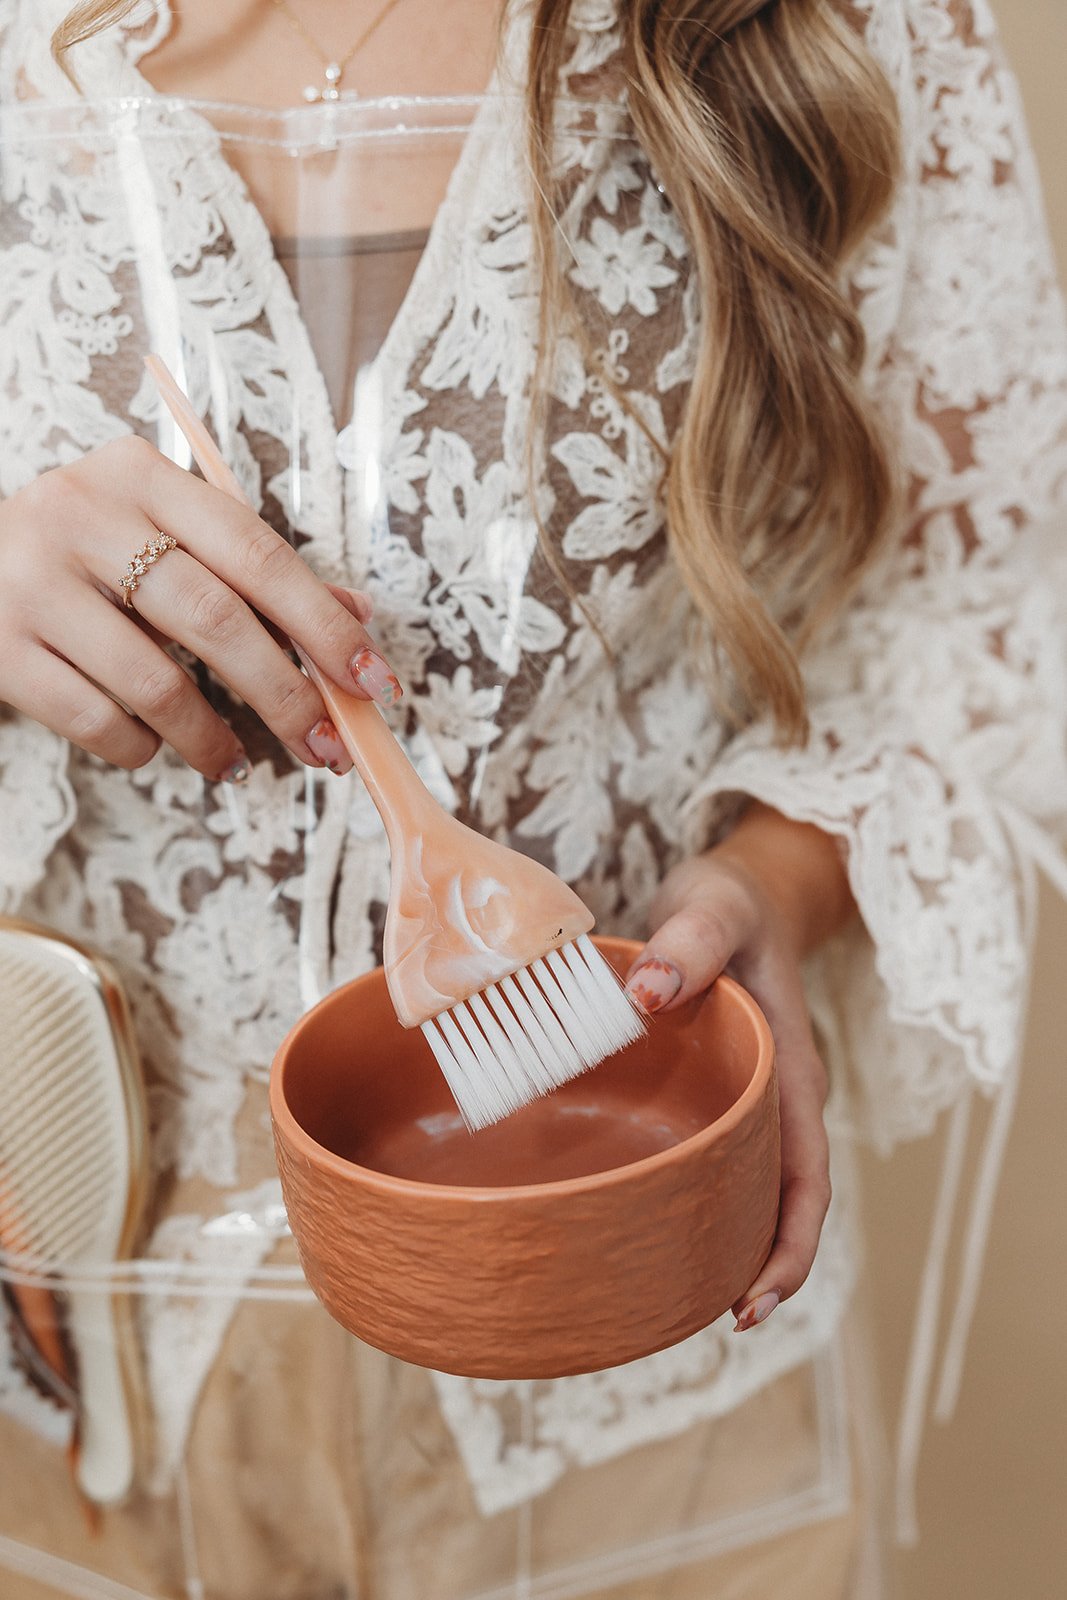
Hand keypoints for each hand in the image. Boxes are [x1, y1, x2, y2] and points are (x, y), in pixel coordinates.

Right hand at [0, 435, 401, 779]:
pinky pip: (97, 721)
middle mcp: (84, 515)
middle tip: (328, 747)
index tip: (374, 681)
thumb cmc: (84, 552)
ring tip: (235, 761)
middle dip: (286, 696)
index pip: (257, 553)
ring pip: (157, 682)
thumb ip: (251, 570)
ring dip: (214, 738)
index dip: (324, 624)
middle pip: (216, 619)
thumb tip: (356, 615)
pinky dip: (142, 747)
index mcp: (142, 475)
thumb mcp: (160, 533)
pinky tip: (155, 746)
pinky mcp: (0, 648)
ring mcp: (34, 582)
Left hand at [624, 807, 854, 1331]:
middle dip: (752, 1267)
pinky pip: (703, 1158)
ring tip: (660, 1292)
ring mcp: (744, 1102)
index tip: (753, 1303)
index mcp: (792, 1072)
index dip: (789, 1247)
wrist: (733, 892)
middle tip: (702, 1320)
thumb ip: (689, 942)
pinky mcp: (709, 1096)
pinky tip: (634, 1215)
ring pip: (740, 1189)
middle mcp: (775, 1101)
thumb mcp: (714, 905)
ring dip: (716, 1240)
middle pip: (778, 1203)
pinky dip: (683, 1196)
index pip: (807, 1178)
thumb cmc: (730, 901)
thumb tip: (651, 994)